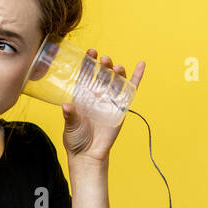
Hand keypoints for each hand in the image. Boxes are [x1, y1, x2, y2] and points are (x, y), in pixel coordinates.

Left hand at [60, 48, 144, 162]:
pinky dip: (136, 78)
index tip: (90, 52)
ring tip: (115, 67)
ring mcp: (110, 101)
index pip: (87, 74)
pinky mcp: (121, 108)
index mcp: (83, 95)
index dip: (89, 62)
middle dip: (103, 65)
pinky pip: (130, 91)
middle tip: (103, 60)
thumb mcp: (70, 126)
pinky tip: (141, 65)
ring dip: (117, 71)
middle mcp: (97, 95)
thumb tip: (66, 105)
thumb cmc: (76, 139)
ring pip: (116, 80)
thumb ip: (70, 115)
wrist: (88, 154)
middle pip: (102, 74)